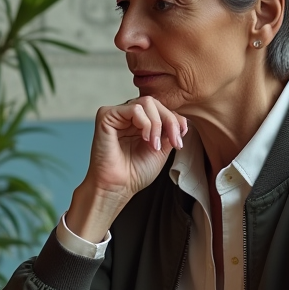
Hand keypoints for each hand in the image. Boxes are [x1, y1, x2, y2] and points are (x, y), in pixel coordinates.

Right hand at [66, 97, 187, 241]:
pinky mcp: (106, 116)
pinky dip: (145, 123)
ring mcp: (117, 114)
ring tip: (154, 145)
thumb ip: (169, 131)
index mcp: (139, 122)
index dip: (175, 120)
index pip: (161, 108)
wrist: (117, 187)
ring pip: (147, 102)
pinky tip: (145, 139)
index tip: (180, 138)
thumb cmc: (135, 173)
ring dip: (157, 124)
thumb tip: (182, 120)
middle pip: (155, 102)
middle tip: (173, 142)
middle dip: (170, 121)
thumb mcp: (161, 149)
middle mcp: (128, 115)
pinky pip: (133, 108)